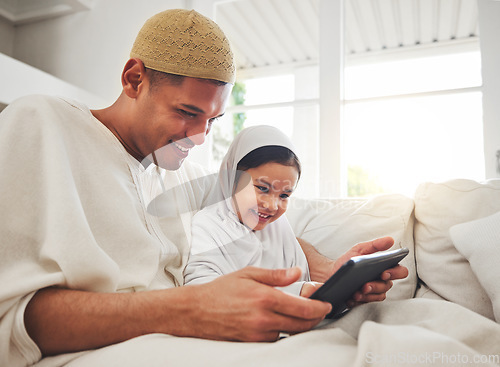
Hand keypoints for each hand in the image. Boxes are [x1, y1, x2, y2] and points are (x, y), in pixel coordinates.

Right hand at [183, 266, 331, 341]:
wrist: (196, 311)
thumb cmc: (222, 290)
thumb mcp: (248, 273)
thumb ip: (276, 275)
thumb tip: (297, 273)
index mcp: (265, 297)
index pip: (303, 308)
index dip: (320, 308)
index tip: (327, 304)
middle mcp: (264, 318)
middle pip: (302, 324)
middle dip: (315, 318)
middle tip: (319, 310)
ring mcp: (258, 333)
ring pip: (290, 333)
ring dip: (300, 325)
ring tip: (301, 314)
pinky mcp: (253, 342)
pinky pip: (276, 339)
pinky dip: (283, 331)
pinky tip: (281, 322)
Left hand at [333, 237, 408, 307]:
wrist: (332, 271)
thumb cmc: (349, 260)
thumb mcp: (360, 249)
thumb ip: (375, 245)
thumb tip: (390, 240)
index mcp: (385, 267)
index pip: (400, 271)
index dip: (395, 273)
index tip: (384, 272)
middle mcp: (382, 281)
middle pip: (387, 286)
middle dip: (376, 286)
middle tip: (365, 285)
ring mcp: (374, 292)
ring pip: (378, 296)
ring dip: (367, 295)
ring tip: (356, 293)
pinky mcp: (365, 300)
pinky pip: (365, 303)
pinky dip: (358, 301)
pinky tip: (351, 298)